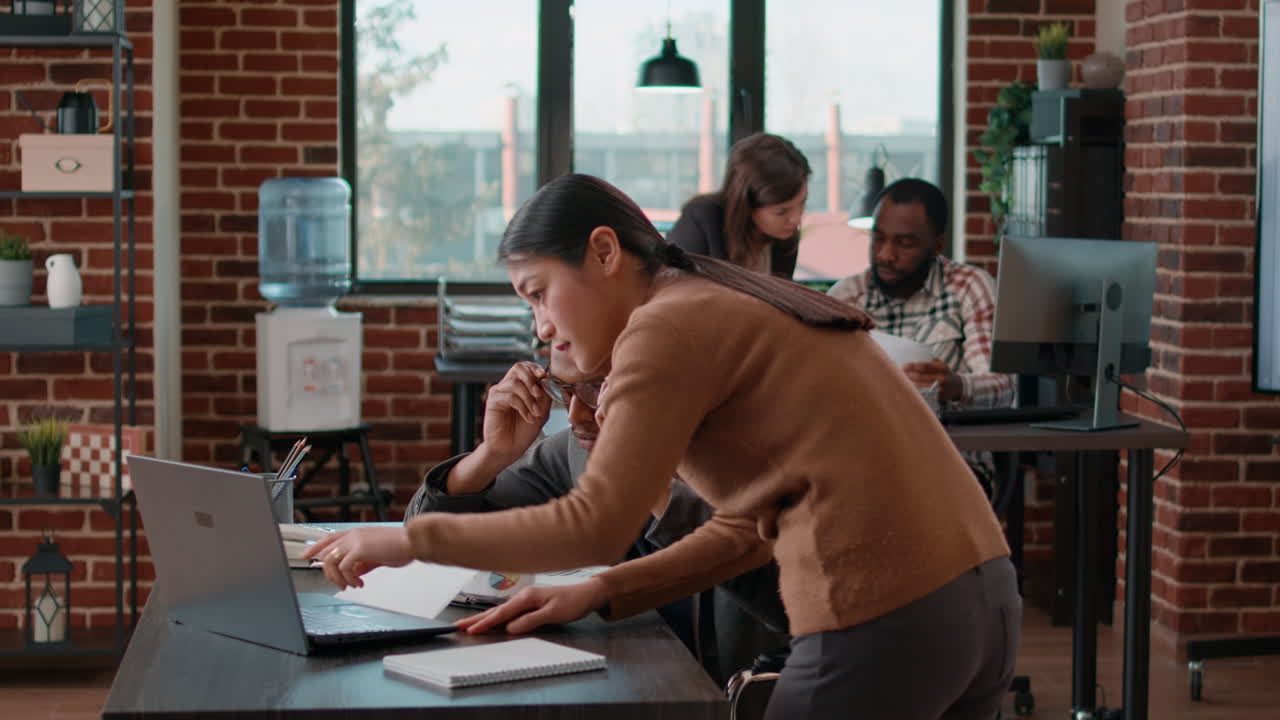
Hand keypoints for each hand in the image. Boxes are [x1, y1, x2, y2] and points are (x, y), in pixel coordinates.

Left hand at [301, 526, 414, 589]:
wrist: (413, 542)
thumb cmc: (400, 546)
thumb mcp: (377, 556)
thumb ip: (363, 563)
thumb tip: (355, 573)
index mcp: (357, 533)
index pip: (329, 538)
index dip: (315, 547)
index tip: (306, 556)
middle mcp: (353, 535)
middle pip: (326, 553)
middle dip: (329, 573)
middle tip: (340, 584)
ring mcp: (355, 541)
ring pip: (331, 561)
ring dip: (339, 578)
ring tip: (351, 585)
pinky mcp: (360, 549)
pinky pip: (344, 568)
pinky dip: (349, 579)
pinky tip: (359, 583)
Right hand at [455, 578, 608, 634]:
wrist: (588, 594)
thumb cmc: (573, 601)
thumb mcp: (554, 613)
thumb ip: (531, 621)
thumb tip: (510, 628)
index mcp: (527, 598)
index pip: (501, 613)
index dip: (485, 623)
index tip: (471, 630)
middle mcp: (524, 597)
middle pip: (496, 611)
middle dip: (477, 619)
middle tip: (458, 626)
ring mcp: (527, 601)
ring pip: (501, 612)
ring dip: (484, 619)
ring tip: (469, 624)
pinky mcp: (531, 605)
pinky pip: (509, 613)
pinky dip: (497, 618)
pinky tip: (492, 622)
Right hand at [477, 361, 552, 468]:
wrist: (509, 449)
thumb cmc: (524, 431)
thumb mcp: (541, 411)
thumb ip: (545, 395)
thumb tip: (549, 379)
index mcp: (519, 386)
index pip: (525, 367)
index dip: (535, 367)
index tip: (544, 376)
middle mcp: (507, 386)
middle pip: (518, 368)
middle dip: (532, 379)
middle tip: (539, 396)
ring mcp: (499, 392)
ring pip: (516, 383)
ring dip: (530, 399)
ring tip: (535, 413)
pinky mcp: (493, 401)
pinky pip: (510, 396)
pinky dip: (523, 407)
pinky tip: (528, 418)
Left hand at [902, 360, 963, 402]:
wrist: (959, 387)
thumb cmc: (945, 373)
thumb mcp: (942, 365)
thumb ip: (931, 361)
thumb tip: (914, 354)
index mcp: (941, 367)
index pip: (926, 366)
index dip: (914, 366)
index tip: (904, 365)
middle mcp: (941, 377)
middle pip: (922, 376)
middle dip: (909, 374)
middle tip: (899, 373)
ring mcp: (940, 387)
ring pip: (922, 385)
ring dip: (911, 383)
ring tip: (901, 380)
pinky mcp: (938, 396)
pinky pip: (925, 393)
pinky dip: (916, 391)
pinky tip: (909, 389)